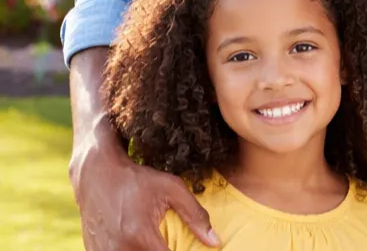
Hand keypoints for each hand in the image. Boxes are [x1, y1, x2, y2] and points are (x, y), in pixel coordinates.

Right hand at [71, 124, 218, 250]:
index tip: (189, 250)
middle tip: (168, 242)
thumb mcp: (171, 188)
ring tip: (153, 239)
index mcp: (139, 235)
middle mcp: (119, 250)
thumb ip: (195, 214)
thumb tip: (215, 241)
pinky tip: (137, 241)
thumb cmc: (138, 180)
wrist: (97, 176)